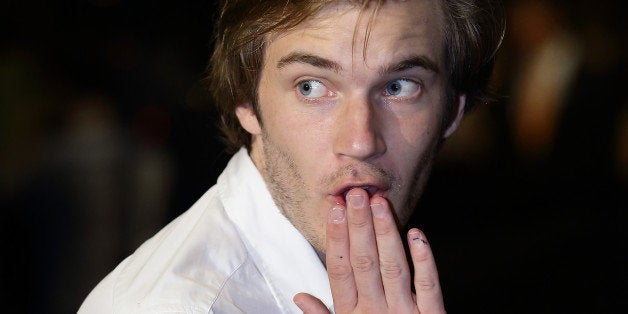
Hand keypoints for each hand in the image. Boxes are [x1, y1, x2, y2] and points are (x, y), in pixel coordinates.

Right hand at [293, 187, 444, 312]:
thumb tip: (299, 296)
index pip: (339, 272)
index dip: (336, 239)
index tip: (335, 210)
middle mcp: (375, 313)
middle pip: (365, 264)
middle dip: (359, 228)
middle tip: (356, 195)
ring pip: (393, 268)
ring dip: (386, 234)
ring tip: (379, 203)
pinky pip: (430, 287)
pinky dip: (424, 260)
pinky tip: (417, 234)